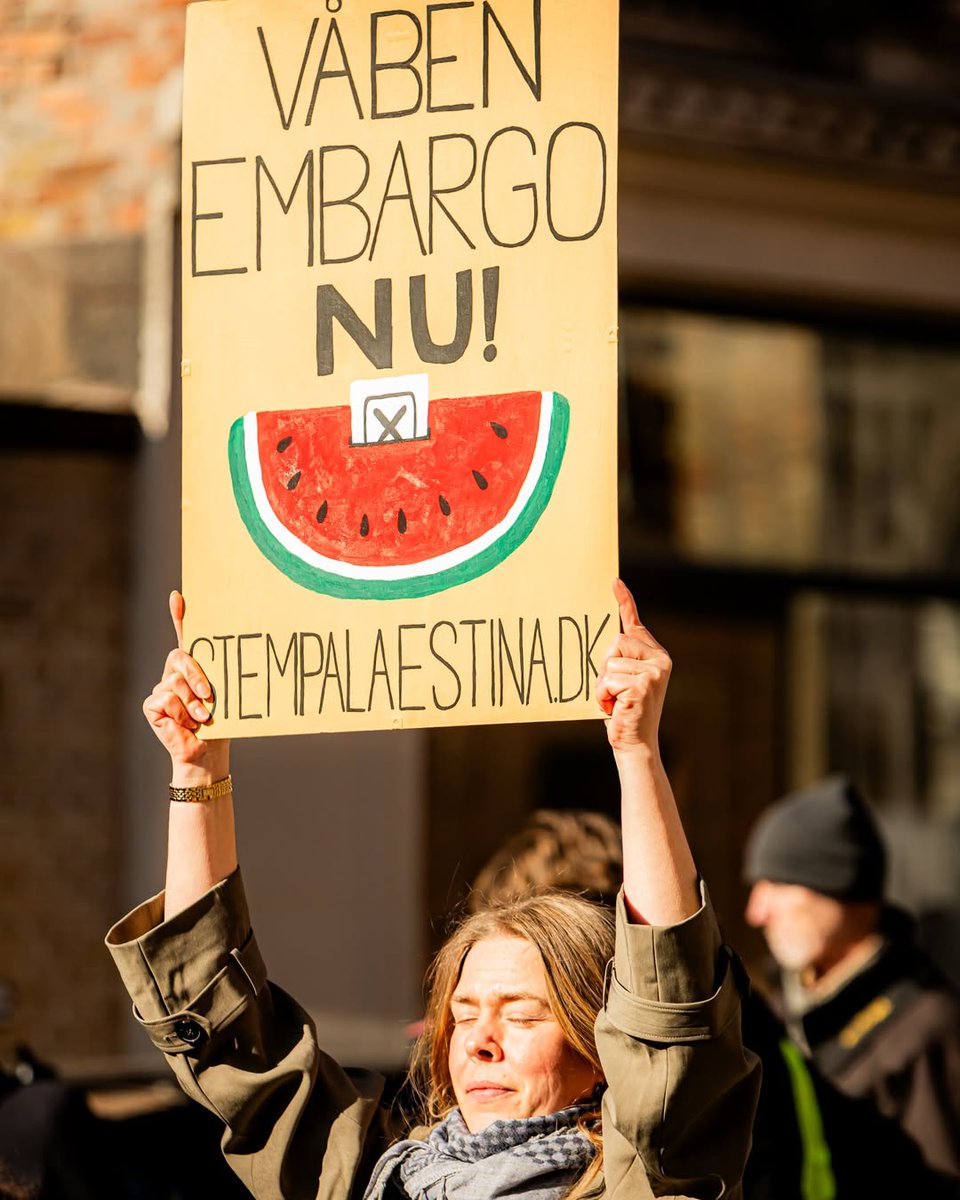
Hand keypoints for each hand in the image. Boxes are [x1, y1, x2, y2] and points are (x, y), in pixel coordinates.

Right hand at [143, 591, 229, 784]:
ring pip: (174, 682)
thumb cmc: (221, 722)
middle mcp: (175, 673)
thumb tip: (243, 653)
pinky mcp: (152, 704)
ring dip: (192, 703)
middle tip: (209, 696)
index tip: (179, 595)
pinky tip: (185, 724)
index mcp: (195, 667)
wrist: (208, 752)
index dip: (180, 615)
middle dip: (196, 675)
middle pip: (179, 656)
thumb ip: (223, 676)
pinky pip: (165, 699)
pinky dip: (180, 714)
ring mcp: (162, 687)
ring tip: (201, 718)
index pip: (185, 635)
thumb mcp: (226, 695)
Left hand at [595, 579, 670, 755]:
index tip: (614, 582)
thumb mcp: (621, 681)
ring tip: (616, 702)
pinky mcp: (644, 684)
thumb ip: (619, 660)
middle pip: (615, 642)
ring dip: (603, 686)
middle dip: (605, 667)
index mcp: (655, 655)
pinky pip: (608, 679)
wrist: (635, 744)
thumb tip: (606, 641)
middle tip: (614, 692)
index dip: (624, 601)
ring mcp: (654, 671)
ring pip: (609, 662)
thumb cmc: (623, 713)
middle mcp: (659, 660)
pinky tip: (616, 708)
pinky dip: (603, 695)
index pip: (635, 623)